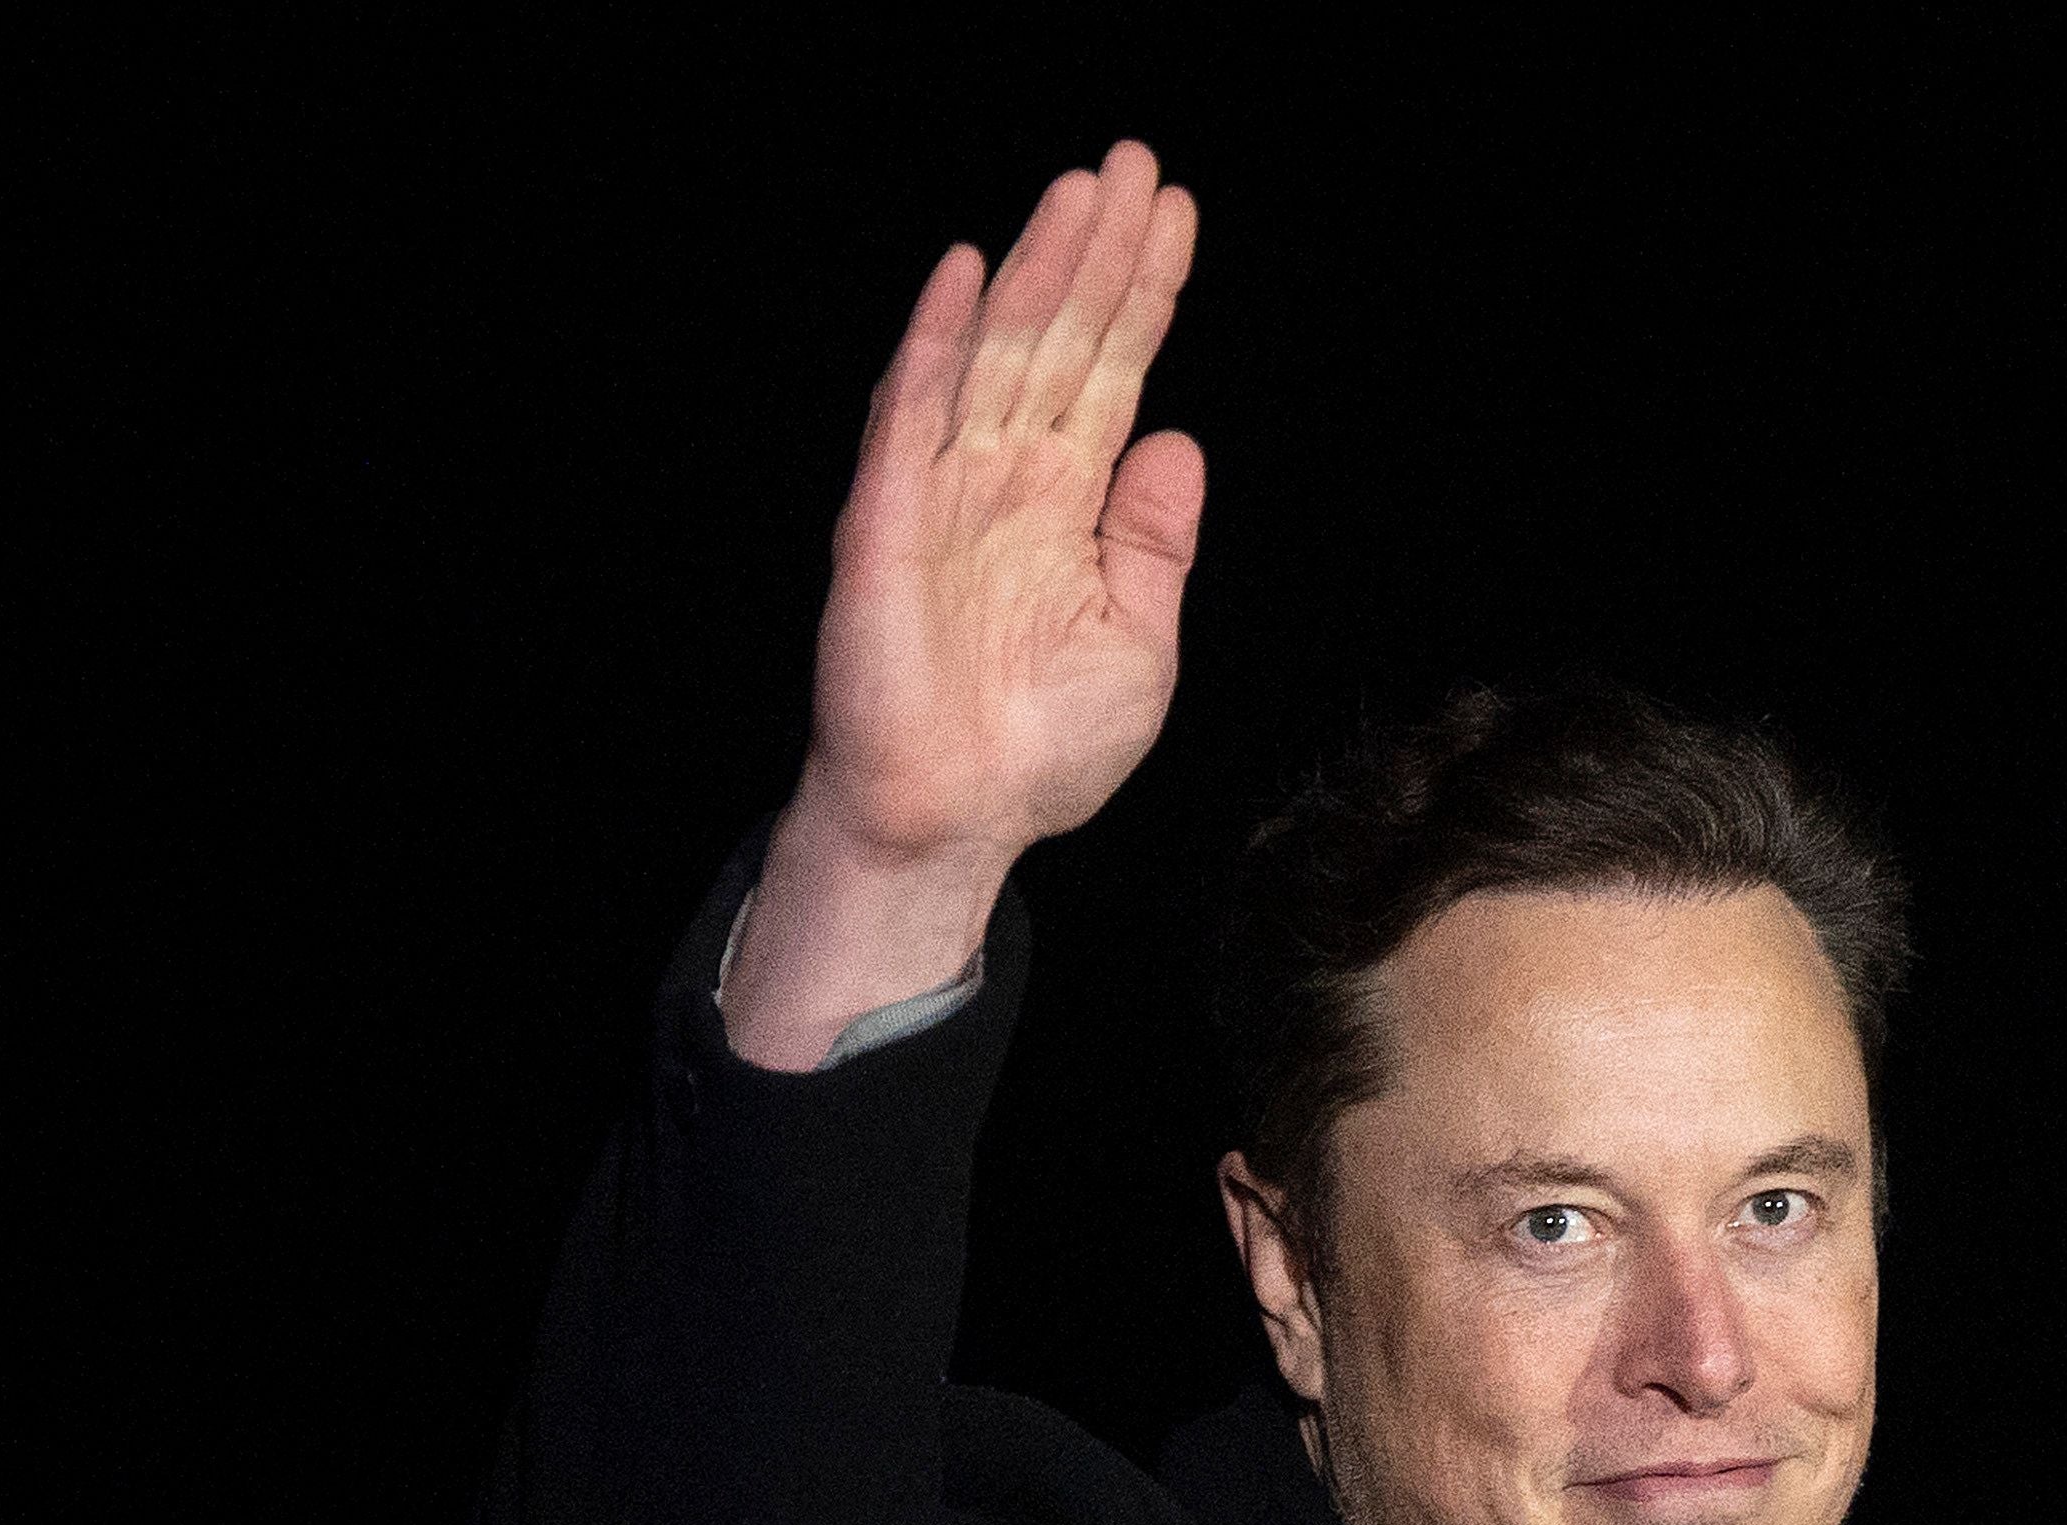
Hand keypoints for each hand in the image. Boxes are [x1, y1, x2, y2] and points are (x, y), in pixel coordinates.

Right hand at [727, 145, 1204, 1064]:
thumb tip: (1178, 438)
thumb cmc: (1035, 748)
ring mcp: (943, 488)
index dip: (1143, 294)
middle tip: (1136, 162)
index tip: (1175, 215)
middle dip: (1098, 251)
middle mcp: (1005, 477)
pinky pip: (910, 413)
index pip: (1113, 372)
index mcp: (1066, 504)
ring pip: (996, 351)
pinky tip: (965, 270)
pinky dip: (935, 340)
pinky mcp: (888, 517)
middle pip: (1059, 338)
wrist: (954, 819)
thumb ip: (1155, 543)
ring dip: (1037, 266)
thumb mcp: (1139, 643)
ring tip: (1082, 188)